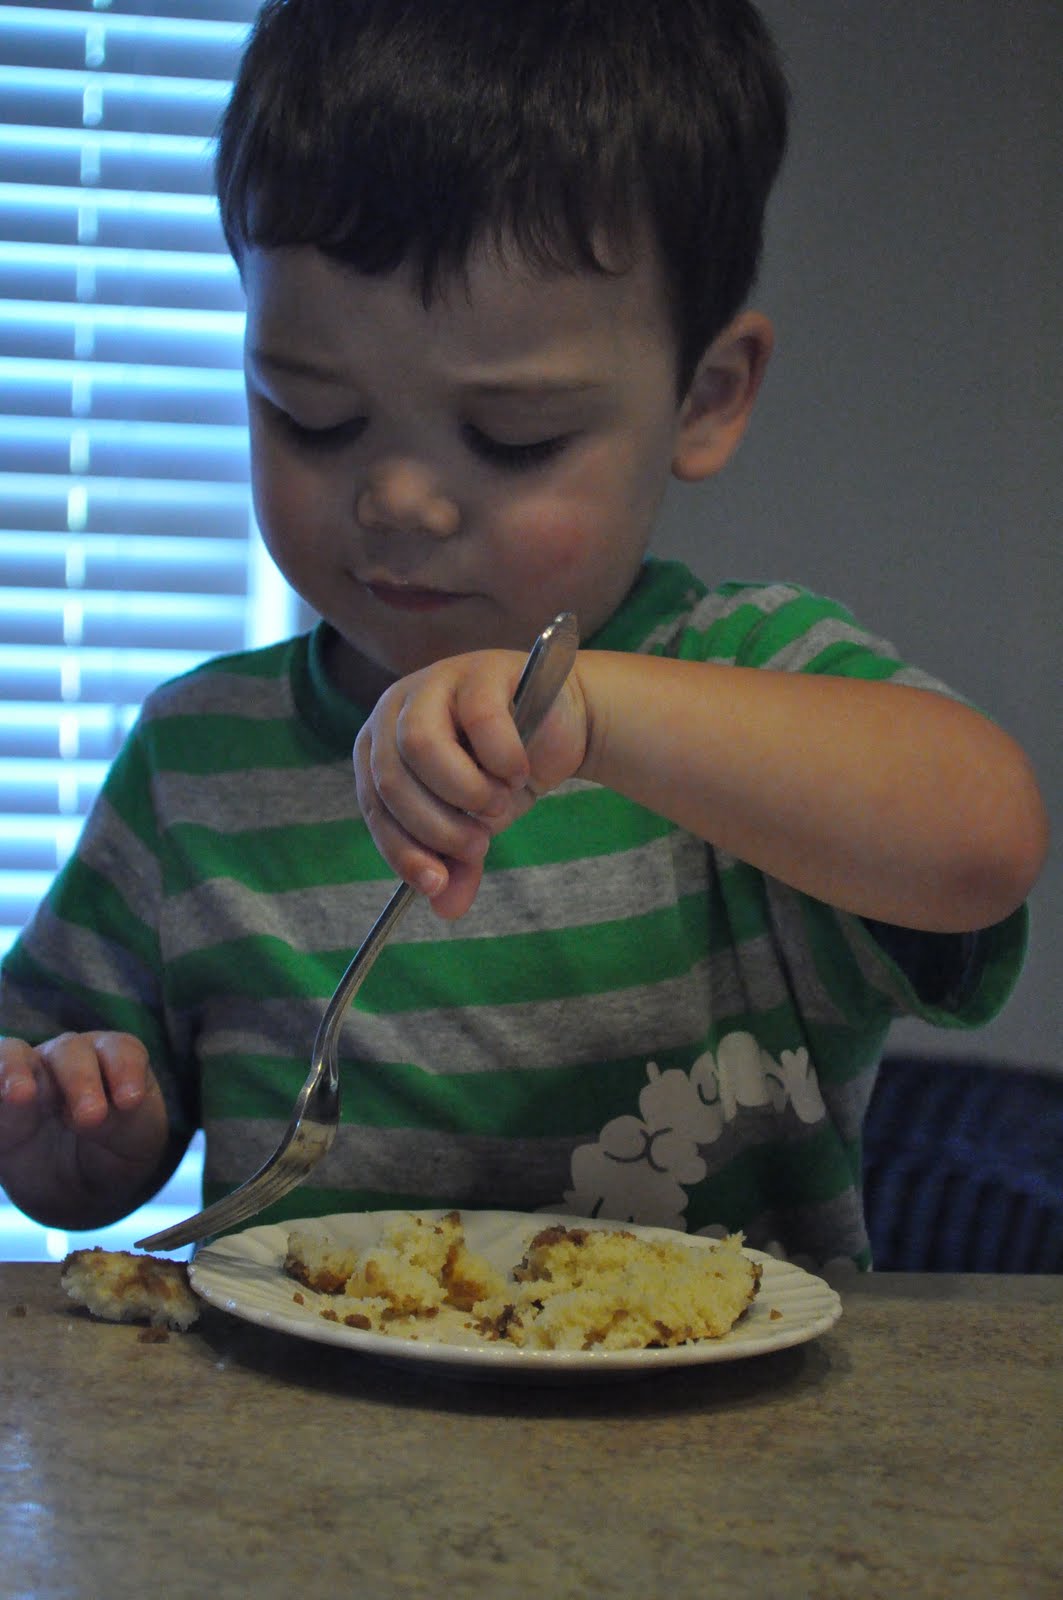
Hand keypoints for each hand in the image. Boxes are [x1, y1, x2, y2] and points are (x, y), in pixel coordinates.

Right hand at [0, 1031, 169, 1225]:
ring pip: (15, 1054)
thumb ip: (120, 1123)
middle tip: (90, 1117)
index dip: (125, 1069)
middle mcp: (66, 1060)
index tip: (130, 1101)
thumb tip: (92, 1116)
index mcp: (110, 1061)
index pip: (119, 1050)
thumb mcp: (134, 1142)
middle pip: (69, 1050)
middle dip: (80, 1079)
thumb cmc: (114, 1152)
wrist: (77, 1188)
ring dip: (15, 1069)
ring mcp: (26, 1077)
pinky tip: (1, 1100)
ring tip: (20, 1095)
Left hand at [353, 648, 588, 917]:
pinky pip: (479, 720)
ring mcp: (434, 683)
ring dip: (463, 791)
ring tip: (498, 805)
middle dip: (437, 826)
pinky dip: (501, 758)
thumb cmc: (501, 771)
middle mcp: (393, 711)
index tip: (437, 883)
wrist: (559, 724)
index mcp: (378, 749)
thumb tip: (445, 909)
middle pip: (391, 779)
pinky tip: (518, 771)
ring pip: (420, 745)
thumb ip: (457, 862)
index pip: (374, 806)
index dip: (403, 850)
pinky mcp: (479, 671)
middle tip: (479, 842)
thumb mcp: (475, 824)